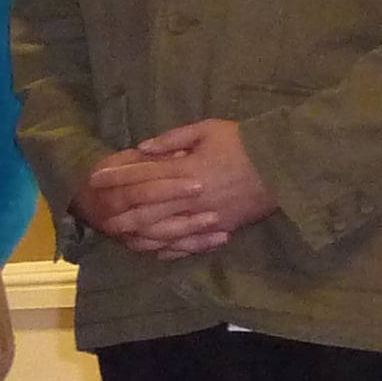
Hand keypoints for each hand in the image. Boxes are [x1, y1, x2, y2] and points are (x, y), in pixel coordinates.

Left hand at [74, 120, 269, 257]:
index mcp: (186, 169)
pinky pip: (189, 244)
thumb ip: (172, 139)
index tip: (95, 177)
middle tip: (99, 216)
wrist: (286, 165)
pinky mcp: (221, 229)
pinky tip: (153, 250)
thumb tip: (142, 148)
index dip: (116, 176)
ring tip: (120, 236)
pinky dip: (169, 249)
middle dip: (120, 212)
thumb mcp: (207, 130)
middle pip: (146, 208)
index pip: (142, 174)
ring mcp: (205, 217)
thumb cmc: (245, 143)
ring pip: (164, 231)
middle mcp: (191, 197)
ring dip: (139, 235)